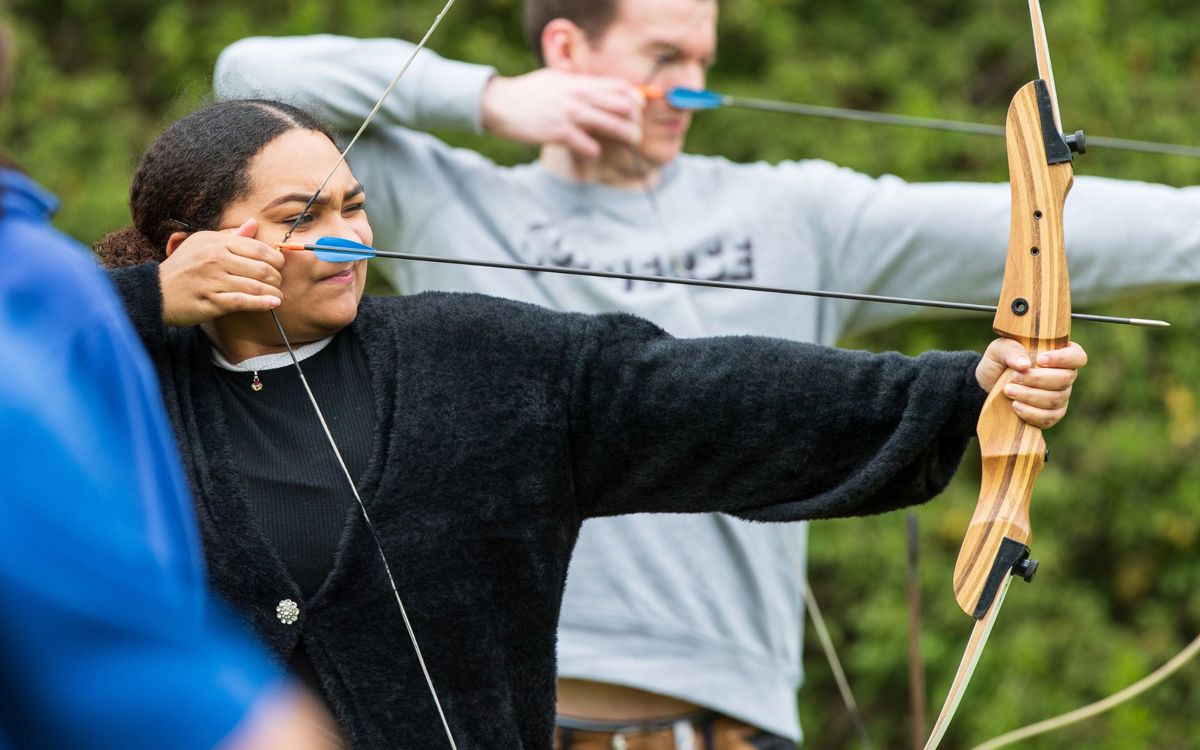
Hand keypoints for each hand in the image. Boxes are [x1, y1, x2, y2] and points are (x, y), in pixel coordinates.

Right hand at [159, 219, 284, 325]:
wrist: (156, 291)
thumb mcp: (203, 244)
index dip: (276, 259)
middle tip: (278, 283)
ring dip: (272, 292)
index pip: (259, 249)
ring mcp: (213, 281)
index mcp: (217, 244)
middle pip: (262, 268)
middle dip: (276, 277)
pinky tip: (273, 304)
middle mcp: (216, 260)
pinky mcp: (210, 301)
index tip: (278, 267)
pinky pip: (243, 302)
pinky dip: (262, 304)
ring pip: (255, 286)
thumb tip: (253, 223)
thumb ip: (231, 236)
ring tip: (277, 295)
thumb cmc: (184, 266)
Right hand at [481, 69, 643, 157]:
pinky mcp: (560, 133)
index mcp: (581, 82)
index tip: (638, 111)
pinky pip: (589, 145)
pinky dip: (595, 151)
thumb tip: (600, 89)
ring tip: (631, 143)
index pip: (621, 87)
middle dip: (636, 120)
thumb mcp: (557, 80)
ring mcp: (571, 114)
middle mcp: (580, 95)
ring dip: (627, 136)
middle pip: (624, 106)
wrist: (501, 103)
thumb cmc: (529, 92)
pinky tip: (594, 152)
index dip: (636, 99)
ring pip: (613, 125)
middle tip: (636, 132)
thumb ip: (580, 84)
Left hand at [975, 339, 1087, 428]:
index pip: (1077, 356)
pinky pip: (1049, 418)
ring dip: (1030, 395)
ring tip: (1009, 390)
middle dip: (1038, 379)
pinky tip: (1016, 405)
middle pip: (1065, 379)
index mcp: (1061, 354)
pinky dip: (1031, 413)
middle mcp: (1066, 376)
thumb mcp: (1000, 349)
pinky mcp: (1052, 415)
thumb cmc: (1000, 361)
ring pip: (1056, 399)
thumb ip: (1012, 350)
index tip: (1040, 360)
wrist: (989, 384)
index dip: (1063, 359)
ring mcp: (1061, 397)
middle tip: (1015, 376)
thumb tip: (1024, 364)